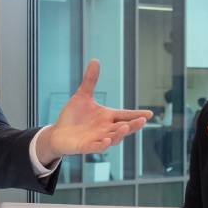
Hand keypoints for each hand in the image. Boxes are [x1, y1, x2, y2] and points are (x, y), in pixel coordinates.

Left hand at [34, 59, 151, 163]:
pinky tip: (107, 141)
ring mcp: (97, 139)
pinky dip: (102, 146)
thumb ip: (90, 80)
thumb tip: (95, 60)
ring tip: (125, 127)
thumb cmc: (73, 116)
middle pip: (123, 127)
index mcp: (107, 117)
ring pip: (113, 138)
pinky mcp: (86, 146)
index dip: (137, 114)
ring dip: (120, 134)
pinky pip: (96, 148)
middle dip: (133, 125)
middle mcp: (106, 129)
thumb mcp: (82, 96)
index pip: (125, 115)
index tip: (150, 113)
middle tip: (143, 120)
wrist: (58, 133)